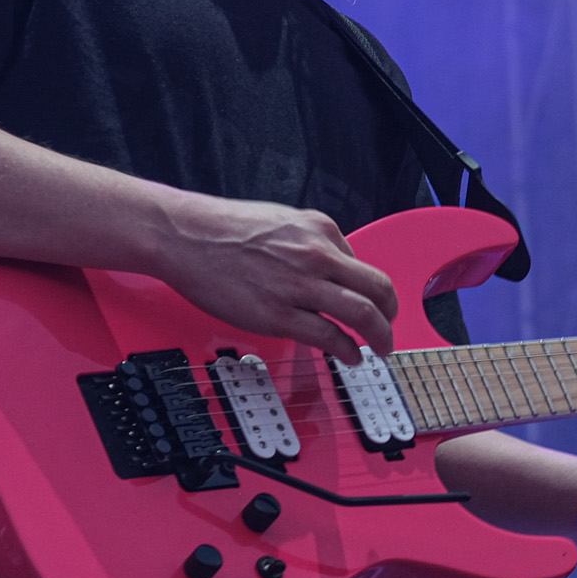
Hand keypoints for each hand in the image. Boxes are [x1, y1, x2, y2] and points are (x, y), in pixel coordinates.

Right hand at [148, 191, 399, 362]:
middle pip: (378, 290)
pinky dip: (347, 351)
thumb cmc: (225, 229)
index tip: (376, 307)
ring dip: (379, 337)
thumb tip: (334, 268)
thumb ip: (312, 243)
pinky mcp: (278, 315)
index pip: (364, 266)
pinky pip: (328, 338)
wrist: (185, 236)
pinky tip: (349, 356)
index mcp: (321, 229)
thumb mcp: (283, 221)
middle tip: (390, 332)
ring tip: (379, 349)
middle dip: (391, 316)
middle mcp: (317, 255)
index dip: (374, 293)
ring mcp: (299, 286)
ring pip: (361, 315)